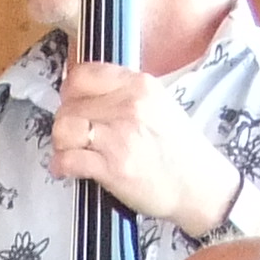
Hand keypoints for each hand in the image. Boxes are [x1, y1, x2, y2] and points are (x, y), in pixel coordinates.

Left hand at [50, 62, 240, 234]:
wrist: (199, 185)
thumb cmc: (178, 147)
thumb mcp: (159, 103)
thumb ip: (124, 92)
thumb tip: (85, 90)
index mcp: (139, 85)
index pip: (83, 74)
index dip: (70, 90)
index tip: (73, 102)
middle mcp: (128, 106)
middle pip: (69, 105)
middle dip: (65, 121)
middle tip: (73, 134)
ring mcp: (119, 138)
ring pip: (64, 129)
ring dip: (60, 142)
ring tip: (70, 149)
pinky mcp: (112, 168)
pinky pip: (67, 160)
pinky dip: (60, 166)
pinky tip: (66, 169)